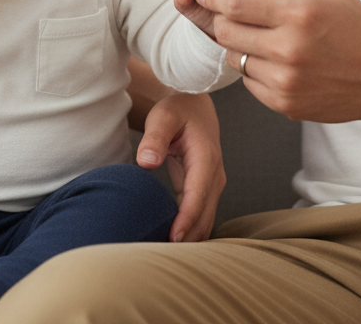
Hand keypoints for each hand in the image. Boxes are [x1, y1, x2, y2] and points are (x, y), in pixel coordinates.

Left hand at [135, 90, 225, 241]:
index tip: (174, 238)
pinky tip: (173, 240)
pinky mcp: (207, 188)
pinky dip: (191, 228)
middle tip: (163, 255)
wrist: (194, 105)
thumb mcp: (163, 117)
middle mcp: (214, 173)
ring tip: (166, 254)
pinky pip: (202, 213)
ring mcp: (213, 182)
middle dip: (189, 236)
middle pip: (205, 213)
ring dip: (191, 236)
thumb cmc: (177, 108)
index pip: (197, 195)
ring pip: (206, 218)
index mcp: (205, 157)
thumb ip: (154, 138)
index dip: (187, 219)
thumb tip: (146, 162)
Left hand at [193, 0, 360, 123]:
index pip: (234, 4)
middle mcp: (288, 50)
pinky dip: (254, 68)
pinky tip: (276, 59)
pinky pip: (248, 81)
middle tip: (231, 13)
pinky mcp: (284, 104)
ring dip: (239, 45)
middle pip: (225, 32)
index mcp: (298, 15)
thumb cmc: (356, 27)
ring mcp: (285, 81)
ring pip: (234, 58)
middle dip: (221, 19)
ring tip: (263, 36)